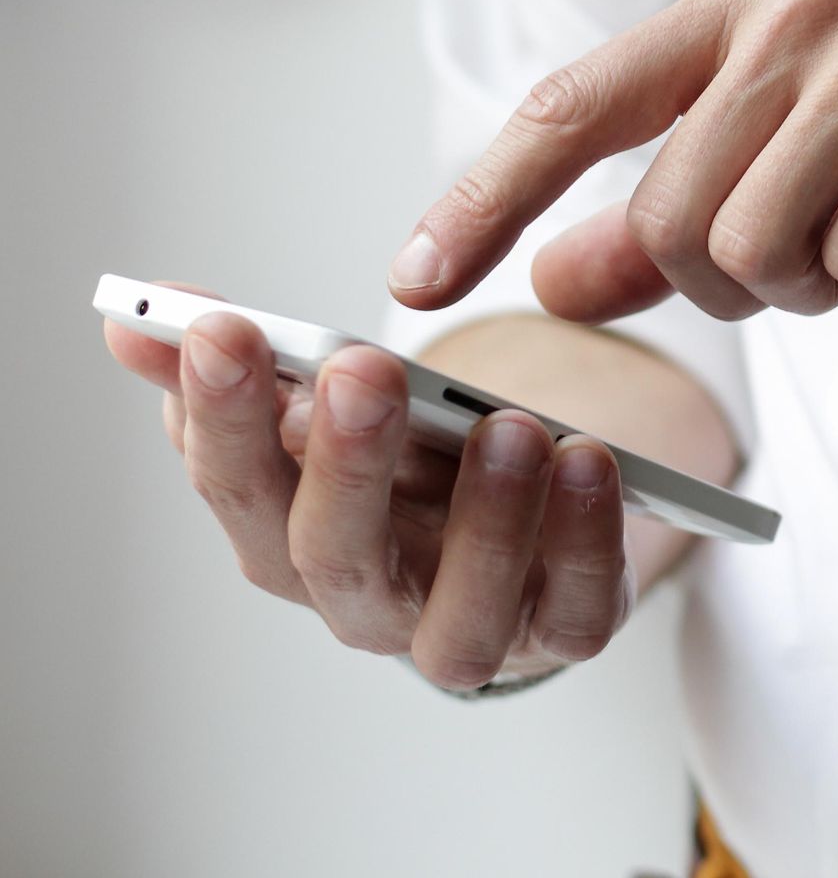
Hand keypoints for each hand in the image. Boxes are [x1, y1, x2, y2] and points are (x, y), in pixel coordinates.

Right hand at [105, 288, 634, 689]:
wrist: (520, 521)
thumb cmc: (413, 468)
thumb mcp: (334, 410)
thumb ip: (252, 366)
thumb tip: (138, 317)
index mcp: (294, 539)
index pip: (237, 490)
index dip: (221, 417)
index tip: (221, 330)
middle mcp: (371, 604)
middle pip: (336, 559)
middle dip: (344, 465)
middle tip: (361, 374)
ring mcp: (470, 629)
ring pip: (462, 617)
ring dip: (486, 521)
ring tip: (511, 428)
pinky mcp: (563, 630)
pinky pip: (578, 612)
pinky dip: (590, 541)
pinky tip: (590, 461)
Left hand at [389, 0, 837, 320]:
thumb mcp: (789, 161)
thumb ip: (662, 221)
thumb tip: (553, 278)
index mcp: (728, 23)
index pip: (566, 115)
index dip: (480, 201)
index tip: (416, 281)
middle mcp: (784, 26)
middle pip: (667, 226)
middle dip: (730, 285)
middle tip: (815, 250)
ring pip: (752, 254)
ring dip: (812, 284)